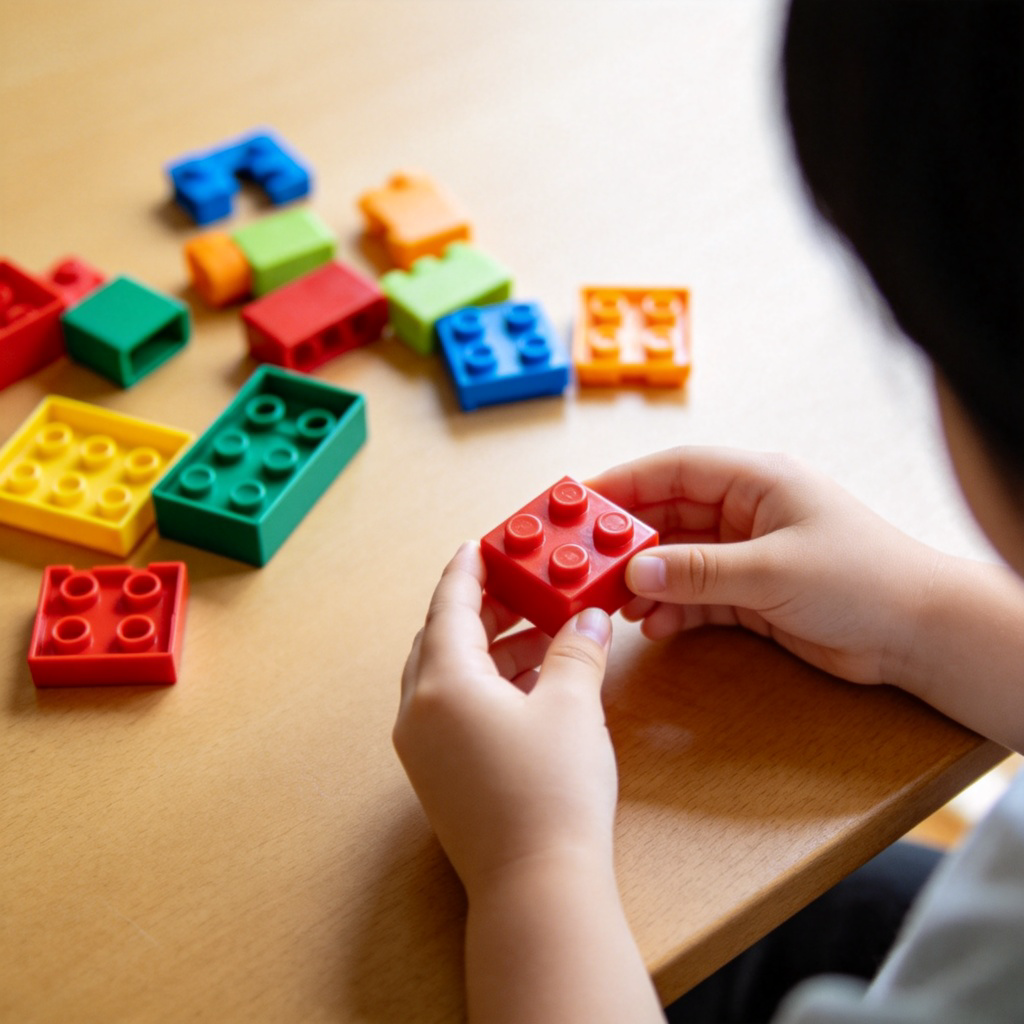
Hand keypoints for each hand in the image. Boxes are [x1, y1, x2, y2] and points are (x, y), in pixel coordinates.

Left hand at [393, 542, 616, 897]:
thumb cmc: (550, 794)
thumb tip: (589, 620)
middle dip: (481, 608)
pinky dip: (487, 684)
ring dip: (490, 648)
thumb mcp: (571, 706)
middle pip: (442, 639)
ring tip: (540, 632)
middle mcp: (418, 713)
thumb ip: (577, 651)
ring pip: (448, 675)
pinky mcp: (440, 776)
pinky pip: (454, 709)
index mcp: (441, 685)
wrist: (537, 887)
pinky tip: (532, 682)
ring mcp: (423, 749)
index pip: (448, 606)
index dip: (467, 569)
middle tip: (520, 585)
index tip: (479, 544)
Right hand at [588, 447, 944, 685]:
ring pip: (679, 559)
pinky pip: (698, 595)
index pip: (674, 470)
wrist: (920, 635)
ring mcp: (748, 553)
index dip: (623, 483)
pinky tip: (653, 626)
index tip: (578, 502)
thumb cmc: (864, 578)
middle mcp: (747, 511)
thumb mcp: (773, 569)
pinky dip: (674, 609)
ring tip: (611, 601)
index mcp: (756, 480)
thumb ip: (700, 571)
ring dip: (646, 579)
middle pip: (669, 514)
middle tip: (582, 560)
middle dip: (627, 538)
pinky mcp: (753, 593)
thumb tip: (637, 570)